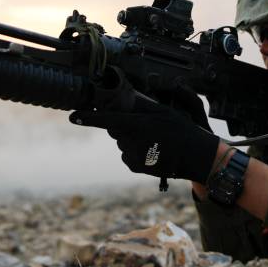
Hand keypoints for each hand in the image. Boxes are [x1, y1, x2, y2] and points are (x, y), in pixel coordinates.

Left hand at [69, 96, 219, 182]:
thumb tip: (126, 100)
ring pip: (122, 143)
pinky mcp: (135, 166)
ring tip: (153, 140)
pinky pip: (127, 155)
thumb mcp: (164, 111)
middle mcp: (132, 141)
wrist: (194, 156)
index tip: (73, 117)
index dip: (88, 118)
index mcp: (138, 124)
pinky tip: (151, 150)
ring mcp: (133, 156)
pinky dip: (135, 152)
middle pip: (115, 129)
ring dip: (131, 139)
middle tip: (144, 125)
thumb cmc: (181, 130)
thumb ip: (142, 106)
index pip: (107, 119)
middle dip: (123, 125)